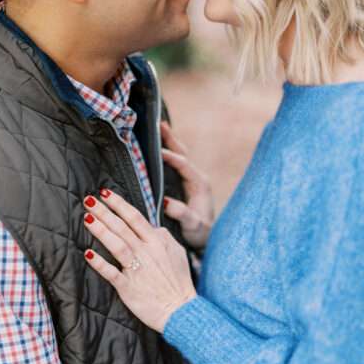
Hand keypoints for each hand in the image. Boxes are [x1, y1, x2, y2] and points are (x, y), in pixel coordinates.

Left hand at [83, 190, 196, 332]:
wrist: (180, 310)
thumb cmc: (179, 283)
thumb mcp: (177, 253)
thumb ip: (163, 238)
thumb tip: (153, 227)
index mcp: (157, 242)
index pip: (135, 217)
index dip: (119, 204)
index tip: (105, 193)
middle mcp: (146, 252)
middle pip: (122, 227)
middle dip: (104, 212)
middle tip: (88, 200)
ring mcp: (137, 269)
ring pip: (116, 245)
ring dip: (101, 231)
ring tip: (87, 218)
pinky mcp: (128, 287)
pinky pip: (111, 272)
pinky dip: (99, 263)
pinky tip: (87, 253)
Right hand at [161, 122, 214, 249]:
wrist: (206, 239)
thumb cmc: (200, 233)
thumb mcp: (193, 226)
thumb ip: (182, 214)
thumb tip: (167, 203)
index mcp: (200, 184)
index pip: (184, 164)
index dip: (171, 157)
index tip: (157, 152)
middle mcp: (196, 178)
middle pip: (183, 153)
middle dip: (171, 139)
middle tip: (158, 124)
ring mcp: (191, 180)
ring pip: (179, 156)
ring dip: (169, 142)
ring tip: (157, 128)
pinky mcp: (185, 185)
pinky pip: (176, 164)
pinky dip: (167, 153)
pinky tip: (157, 148)